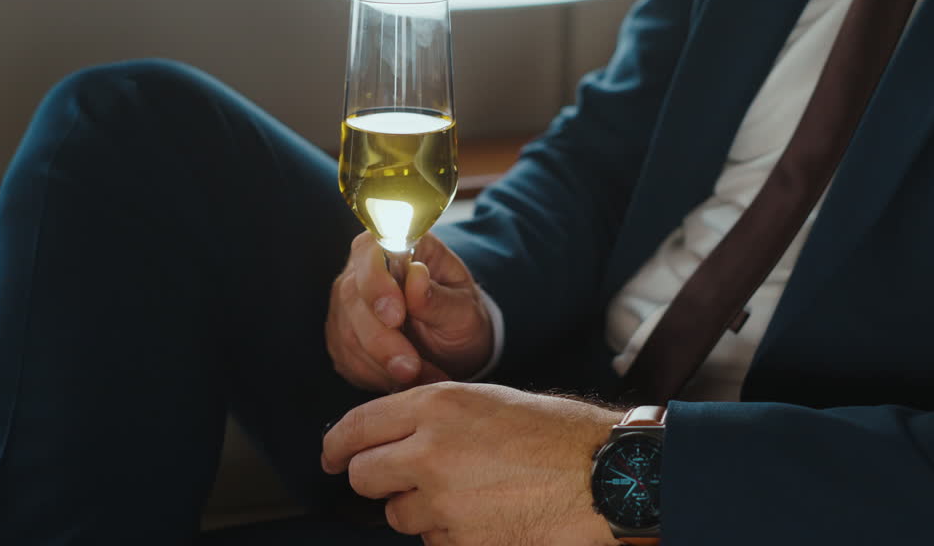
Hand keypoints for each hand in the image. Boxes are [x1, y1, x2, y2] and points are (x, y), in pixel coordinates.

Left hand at [321, 382, 620, 545]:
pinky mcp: (459, 541)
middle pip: (363, 475)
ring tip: (465, 493)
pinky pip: (432, 540)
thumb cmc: (555, 434)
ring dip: (417, 508)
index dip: (336, 444)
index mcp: (436, 406)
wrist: (603, 477)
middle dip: (375, 478)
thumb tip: (388, 435)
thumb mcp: (486, 401)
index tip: (331, 455)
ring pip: (396, 514)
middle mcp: (430, 451)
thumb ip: (432, 416)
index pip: (357, 425)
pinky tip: (484, 514)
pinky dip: (448, 532)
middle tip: (396, 477)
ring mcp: (442, 502)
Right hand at [326, 232, 493, 391]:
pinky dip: (377, 376)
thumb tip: (416, 276)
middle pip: (352, 296)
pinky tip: (404, 381)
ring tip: (420, 377)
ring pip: (347, 332)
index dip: (376, 281)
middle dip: (381, 337)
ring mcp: (348, 304)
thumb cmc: (460, 317)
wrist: (455, 348)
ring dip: (382, 362)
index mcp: (398, 247)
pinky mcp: (342, 337)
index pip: (369, 249)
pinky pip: (348, 359)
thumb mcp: (464, 309)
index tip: (396, 316)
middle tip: (411, 366)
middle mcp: (363, 270)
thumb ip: (439, 297)